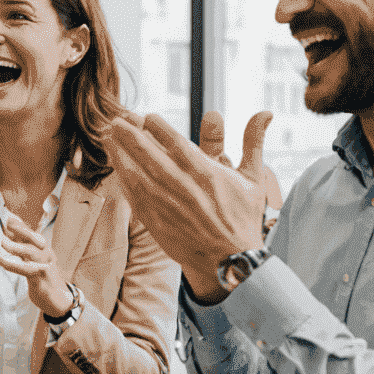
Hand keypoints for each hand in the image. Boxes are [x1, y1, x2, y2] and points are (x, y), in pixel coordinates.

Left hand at [0, 207, 73, 317]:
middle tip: (4, 223)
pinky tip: (0, 260)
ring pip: (31, 252)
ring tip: (1, 242)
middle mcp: (45, 253)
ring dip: (15, 246)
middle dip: (19, 229)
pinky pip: (26, 269)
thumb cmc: (42, 278)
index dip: (19, 223)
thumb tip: (4, 237)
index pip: (30, 232)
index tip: (6, 214)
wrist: (59, 299)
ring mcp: (45, 265)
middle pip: (33, 238)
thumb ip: (21, 250)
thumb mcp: (33, 262)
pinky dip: (12, 264)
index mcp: (43, 248)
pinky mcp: (41, 277)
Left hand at [106, 109, 272, 301]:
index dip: (160, 129)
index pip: (178, 144)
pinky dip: (123, 180)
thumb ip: (254, 142)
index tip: (147, 116)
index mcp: (206, 174)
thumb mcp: (253, 178)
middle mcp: (184, 188)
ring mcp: (167, 207)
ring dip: (121, 154)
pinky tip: (115, 167)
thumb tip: (265, 112)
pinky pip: (135, 198)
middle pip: (151, 156)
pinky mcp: (156, 223)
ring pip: (138, 175)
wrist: (230, 261)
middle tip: (117, 119)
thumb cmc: (243, 218)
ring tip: (108, 136)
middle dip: (131, 136)